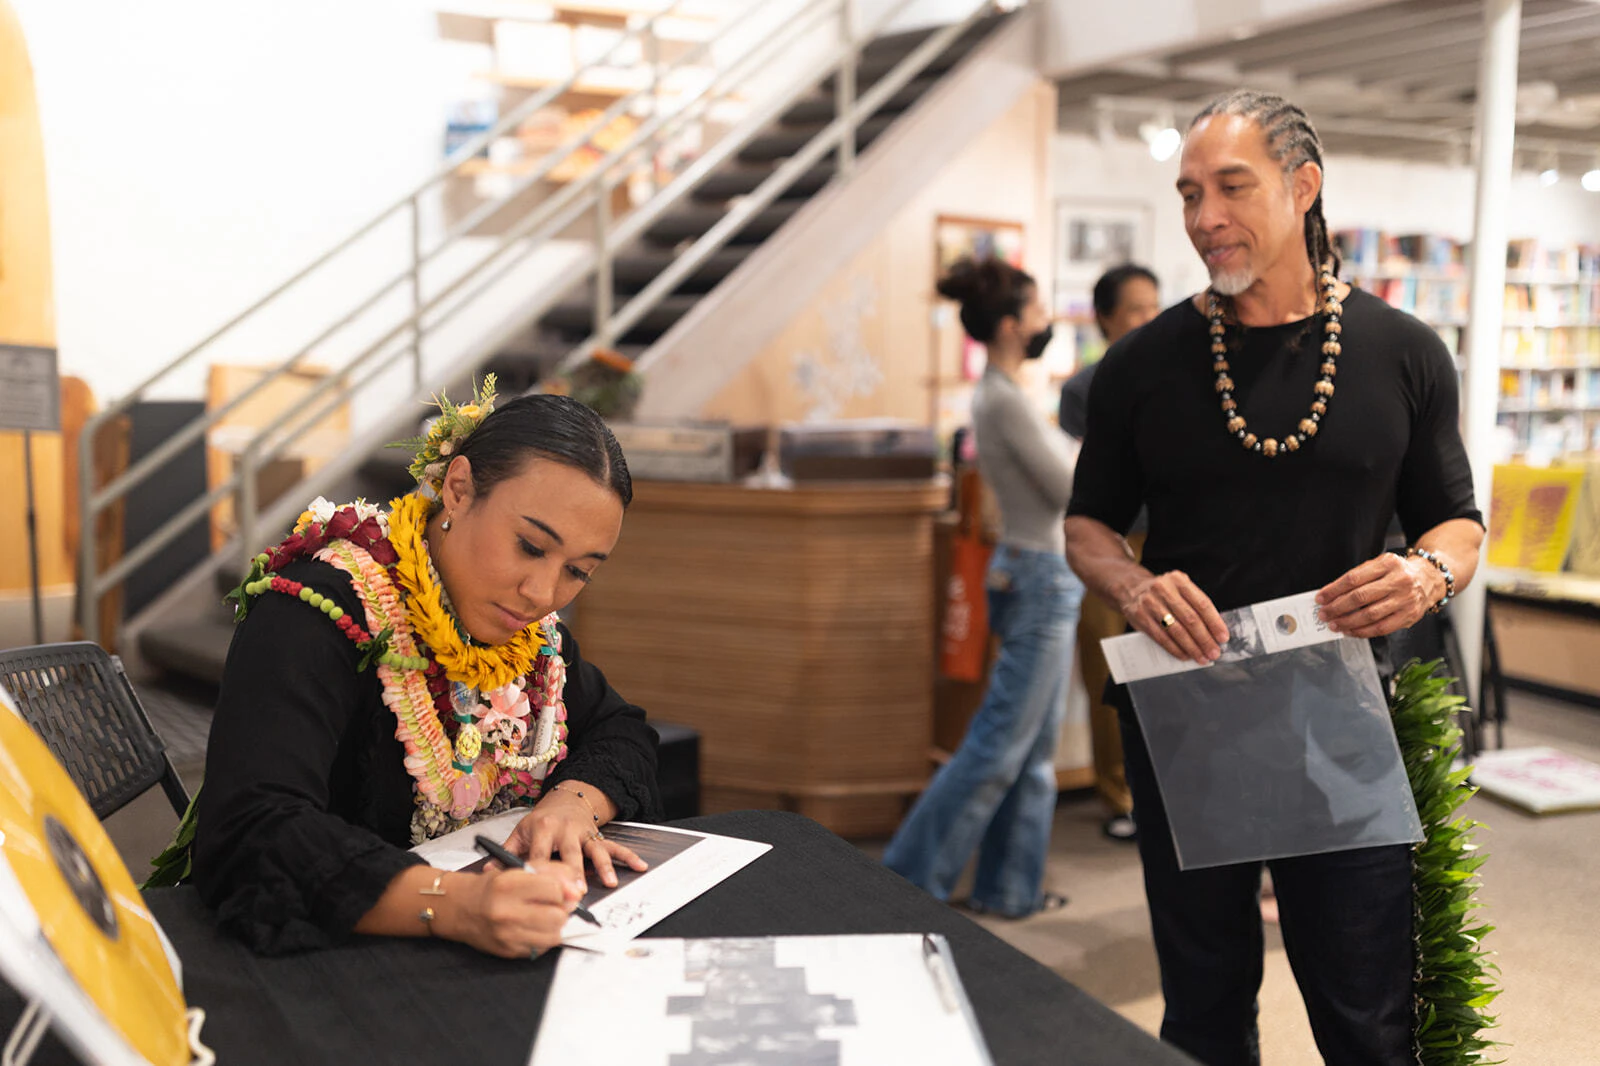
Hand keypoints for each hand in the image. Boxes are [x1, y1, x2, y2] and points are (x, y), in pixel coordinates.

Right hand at [443, 865, 584, 957]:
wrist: (460, 907)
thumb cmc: (492, 886)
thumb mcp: (520, 867)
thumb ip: (553, 872)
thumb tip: (578, 888)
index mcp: (509, 885)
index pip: (555, 889)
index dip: (565, 889)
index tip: (564, 889)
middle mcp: (506, 911)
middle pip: (558, 916)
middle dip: (563, 909)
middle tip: (555, 904)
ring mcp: (506, 934)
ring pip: (554, 935)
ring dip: (556, 925)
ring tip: (545, 915)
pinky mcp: (508, 951)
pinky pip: (542, 948)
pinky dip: (544, 937)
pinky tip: (535, 927)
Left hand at [503, 795, 647, 891]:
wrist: (566, 799)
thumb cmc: (541, 821)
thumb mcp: (521, 832)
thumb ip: (506, 853)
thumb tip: (487, 873)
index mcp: (542, 829)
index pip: (539, 854)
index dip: (539, 872)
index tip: (539, 890)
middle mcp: (564, 830)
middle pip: (569, 855)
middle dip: (574, 873)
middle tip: (577, 892)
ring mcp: (583, 833)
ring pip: (594, 851)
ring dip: (603, 867)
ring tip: (609, 882)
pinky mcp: (597, 836)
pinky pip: (614, 846)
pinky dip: (628, 856)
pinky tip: (639, 865)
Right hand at [1118, 569, 1228, 663]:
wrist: (1130, 588)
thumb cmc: (1163, 593)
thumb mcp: (1179, 588)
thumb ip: (1195, 605)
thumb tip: (1214, 631)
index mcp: (1179, 580)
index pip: (1202, 603)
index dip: (1214, 622)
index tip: (1223, 638)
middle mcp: (1164, 589)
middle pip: (1190, 618)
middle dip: (1204, 639)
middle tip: (1214, 652)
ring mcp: (1150, 603)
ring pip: (1176, 630)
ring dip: (1191, 647)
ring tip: (1202, 657)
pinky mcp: (1140, 616)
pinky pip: (1161, 637)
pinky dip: (1175, 648)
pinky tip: (1184, 655)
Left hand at [1316, 553, 1442, 637]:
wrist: (1429, 579)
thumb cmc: (1398, 573)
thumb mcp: (1381, 564)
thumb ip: (1360, 576)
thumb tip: (1332, 594)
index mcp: (1388, 564)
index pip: (1354, 578)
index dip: (1334, 590)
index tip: (1321, 598)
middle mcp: (1399, 581)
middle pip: (1361, 597)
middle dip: (1337, 607)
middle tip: (1323, 613)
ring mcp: (1405, 600)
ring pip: (1370, 615)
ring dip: (1347, 622)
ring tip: (1333, 624)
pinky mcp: (1409, 616)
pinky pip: (1381, 628)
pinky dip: (1362, 631)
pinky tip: (1350, 631)